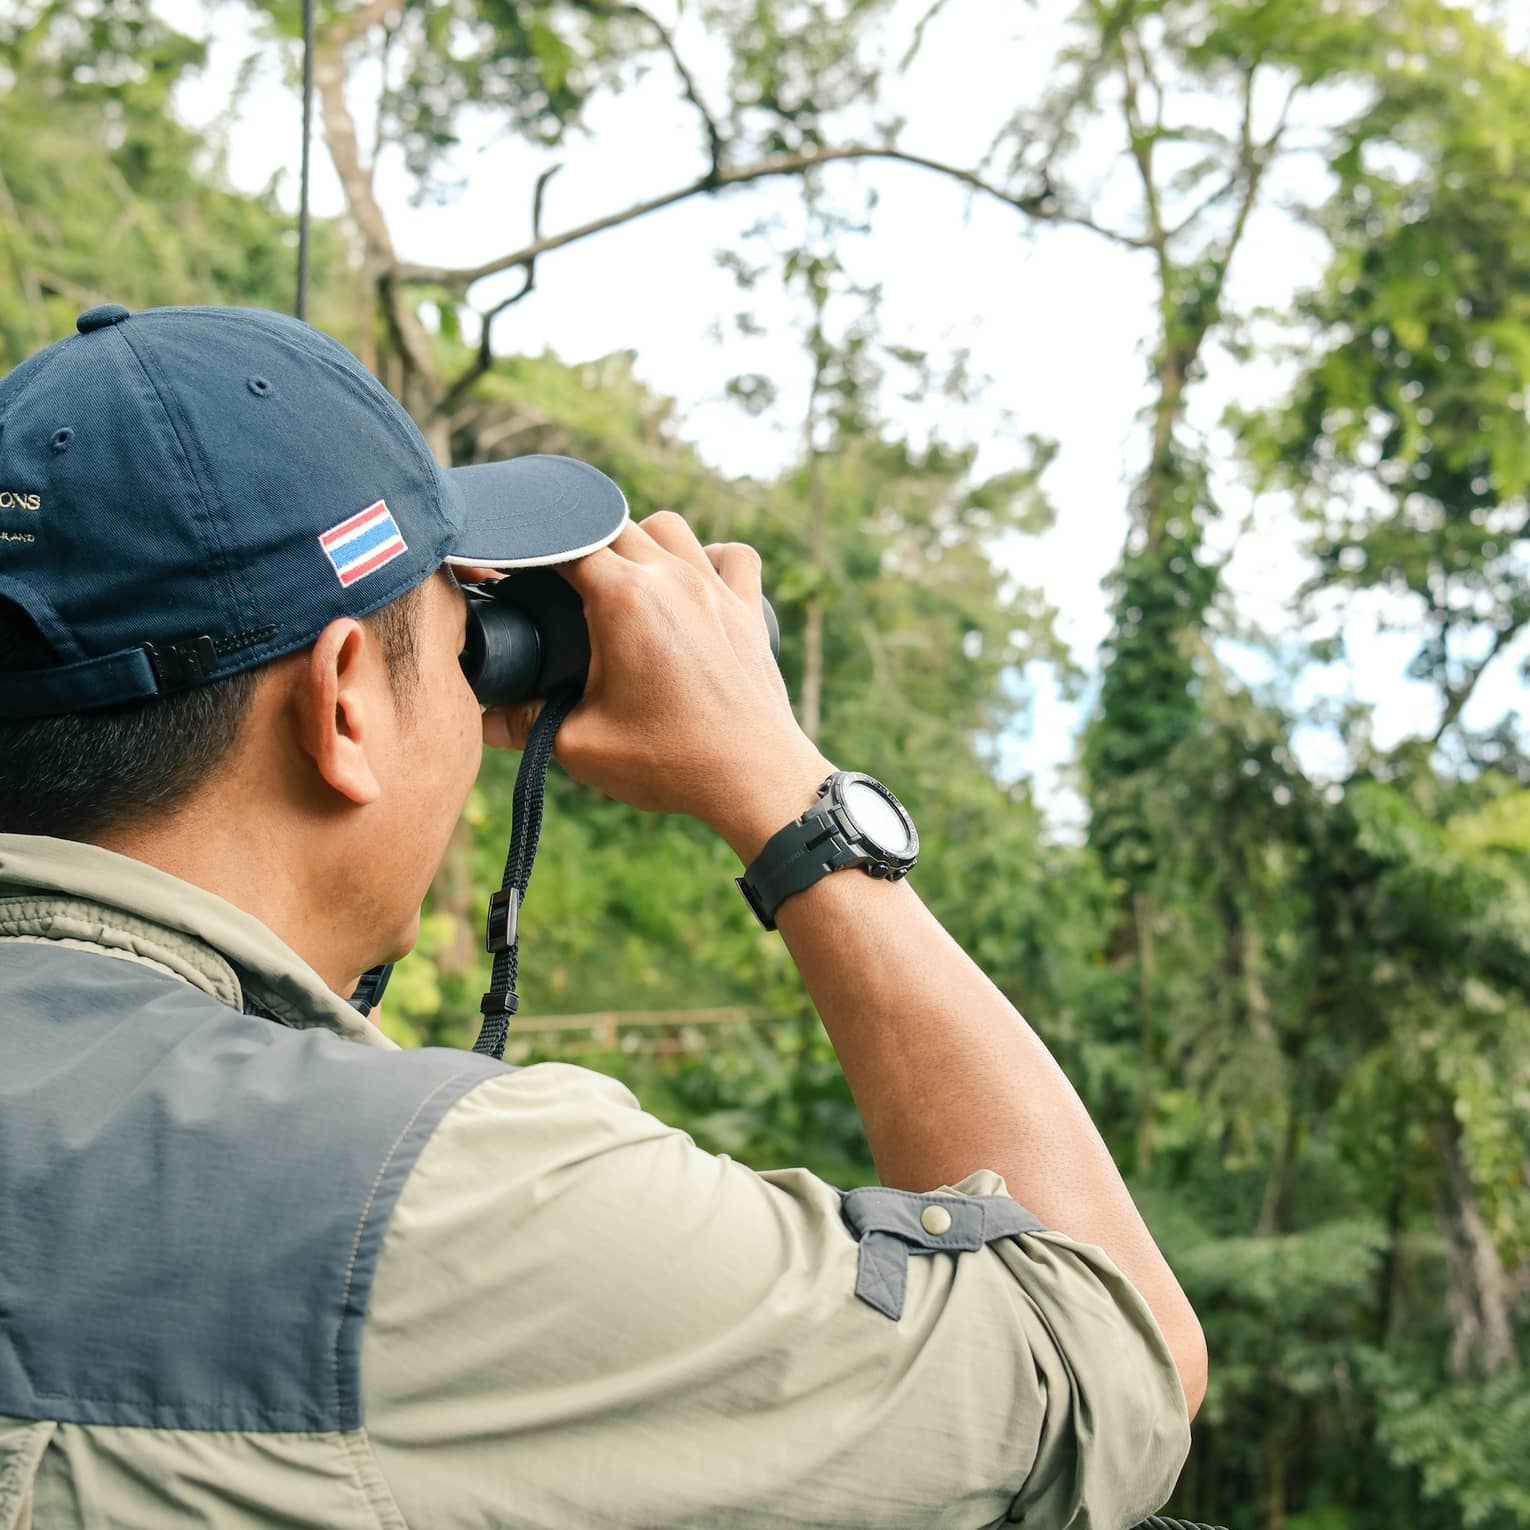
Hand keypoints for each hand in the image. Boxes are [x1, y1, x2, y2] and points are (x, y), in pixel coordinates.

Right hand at [483, 513, 832, 858]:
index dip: (533, 553)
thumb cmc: (670, 762)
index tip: (517, 575)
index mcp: (624, 598)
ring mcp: (715, 588)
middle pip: (611, 524)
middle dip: (580, 547)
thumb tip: (483, 720)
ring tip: (623, 582)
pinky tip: (693, 581)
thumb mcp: (581, 745)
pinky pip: (732, 554)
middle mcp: (672, 576)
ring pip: (668, 526)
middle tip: (563, 591)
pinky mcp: (747, 608)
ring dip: (640, 540)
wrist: (754, 779)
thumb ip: (524, 724)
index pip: (563, 542)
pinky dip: (710, 556)